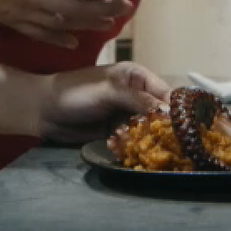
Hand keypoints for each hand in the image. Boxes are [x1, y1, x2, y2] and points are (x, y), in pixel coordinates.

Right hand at [0, 0, 132, 48]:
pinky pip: (40, 33)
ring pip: (63, 23)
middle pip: (78, 7)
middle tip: (125, 4)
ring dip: (90, 23)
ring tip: (110, 20)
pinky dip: (60, 38)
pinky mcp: (10, 19)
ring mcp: (21, 10)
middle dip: (106, 7)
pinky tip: (74, 40)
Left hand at [36, 62, 170, 142]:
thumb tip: (168, 112)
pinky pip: (133, 139)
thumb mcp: (108, 92)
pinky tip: (139, 154)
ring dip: (150, 139)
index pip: (165, 93)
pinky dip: (136, 146)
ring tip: (157, 152)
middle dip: (165, 128)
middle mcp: (135, 94)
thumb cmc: (75, 93)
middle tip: (174, 146)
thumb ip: (138, 100)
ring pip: (148, 128)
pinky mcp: (116, 130)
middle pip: (159, 113)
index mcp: (136, 76)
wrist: (44, 111)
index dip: (176, 110)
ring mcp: (125, 113)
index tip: (186, 128)